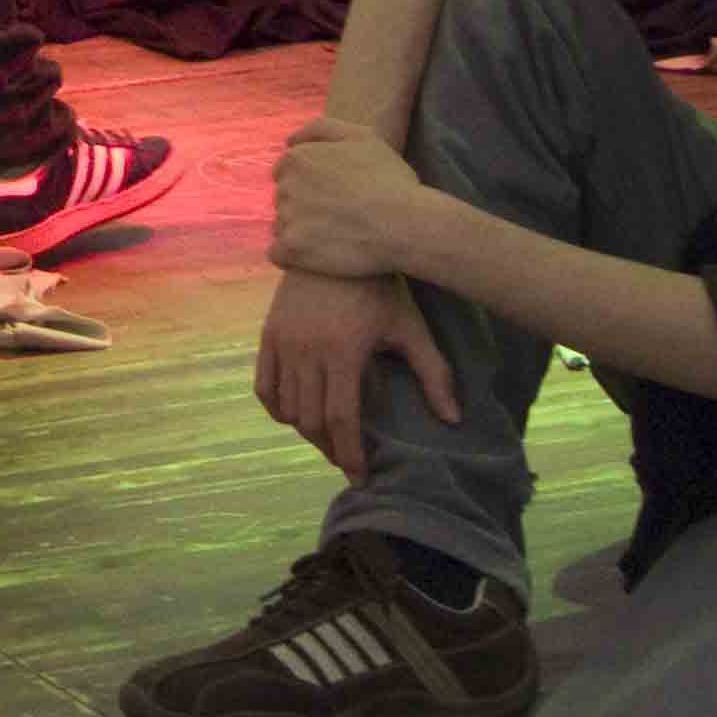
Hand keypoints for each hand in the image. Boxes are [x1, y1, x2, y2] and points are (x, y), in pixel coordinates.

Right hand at [254, 268, 464, 484]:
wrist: (337, 239)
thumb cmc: (380, 287)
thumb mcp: (410, 328)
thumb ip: (433, 374)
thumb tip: (453, 420)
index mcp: (342, 352)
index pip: (341, 419)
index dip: (349, 454)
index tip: (359, 476)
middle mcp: (306, 351)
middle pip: (311, 420)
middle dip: (330, 447)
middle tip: (346, 458)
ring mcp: (283, 342)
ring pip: (287, 407)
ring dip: (306, 430)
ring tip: (326, 437)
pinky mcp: (269, 333)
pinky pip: (263, 385)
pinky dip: (276, 407)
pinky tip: (293, 415)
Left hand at [272, 116, 437, 280]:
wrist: (403, 224)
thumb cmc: (388, 179)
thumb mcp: (361, 137)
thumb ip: (322, 129)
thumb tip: (289, 140)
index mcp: (297, 159)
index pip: (285, 172)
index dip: (308, 184)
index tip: (331, 195)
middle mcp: (285, 185)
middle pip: (283, 199)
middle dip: (303, 207)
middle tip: (337, 217)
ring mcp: (287, 217)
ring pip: (282, 226)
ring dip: (300, 232)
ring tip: (332, 237)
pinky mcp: (292, 248)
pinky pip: (278, 254)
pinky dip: (292, 257)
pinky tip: (315, 257)